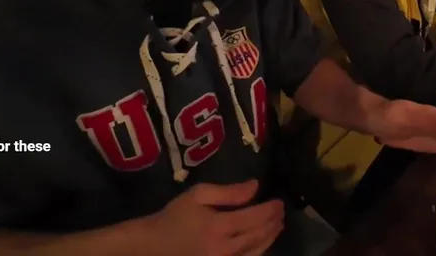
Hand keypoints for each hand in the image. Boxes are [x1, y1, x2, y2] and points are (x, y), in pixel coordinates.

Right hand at [143, 181, 283, 255]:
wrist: (154, 245)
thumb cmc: (175, 216)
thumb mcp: (198, 195)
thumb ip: (229, 192)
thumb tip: (256, 187)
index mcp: (219, 226)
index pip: (255, 218)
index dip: (270, 210)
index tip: (278, 202)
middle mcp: (225, 248)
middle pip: (259, 236)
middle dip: (273, 223)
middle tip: (281, 212)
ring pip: (256, 252)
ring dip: (270, 238)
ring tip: (277, 225)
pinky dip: (258, 251)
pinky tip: (262, 242)